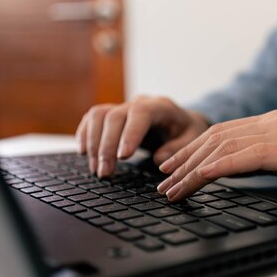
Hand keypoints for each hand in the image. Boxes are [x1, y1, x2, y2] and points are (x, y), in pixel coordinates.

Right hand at [75, 96, 209, 176]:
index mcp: (161, 107)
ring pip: (99, 115)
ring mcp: (124, 106)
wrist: (180, 121)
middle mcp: (139, 103)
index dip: (130, 134)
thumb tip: (159, 160)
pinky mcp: (112, 114)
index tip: (124, 157)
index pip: (141, 114)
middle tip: (105, 173)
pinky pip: (92, 118)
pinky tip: (84, 153)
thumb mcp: (192, 139)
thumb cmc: (186, 131)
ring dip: (93, 143)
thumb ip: (179, 148)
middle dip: (107, 146)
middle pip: (114, 116)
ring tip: (96, 169)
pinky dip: (85, 134)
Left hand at [157, 110, 276, 200]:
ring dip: (192, 168)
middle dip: (184, 158)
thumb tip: (235, 170)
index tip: (172, 167)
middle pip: (217, 137)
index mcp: (275, 123)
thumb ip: (268, 158)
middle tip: (161, 178)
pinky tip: (199, 178)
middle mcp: (275, 122)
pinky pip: (247, 156)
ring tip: (171, 188)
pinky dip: (218, 167)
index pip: (223, 133)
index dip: (193, 150)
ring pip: (225, 146)